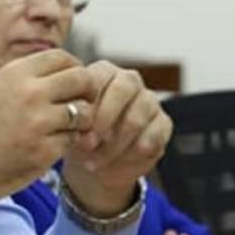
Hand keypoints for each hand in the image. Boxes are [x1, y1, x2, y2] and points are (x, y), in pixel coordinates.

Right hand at [0, 49, 93, 228]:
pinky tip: (50, 146)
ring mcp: (39, 122)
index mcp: (15, 73)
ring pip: (85, 112)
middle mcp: (30, 93)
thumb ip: (29, 78)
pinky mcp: (45, 151)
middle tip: (81, 104)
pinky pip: (73, 139)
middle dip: (86, 91)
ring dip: (81, 120)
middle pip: (81, 79)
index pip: (64, 57)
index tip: (74, 83)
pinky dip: (67, 143)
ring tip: (64, 128)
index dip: (75, 68)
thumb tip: (70, 69)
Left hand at [61, 61, 171, 215]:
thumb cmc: (80, 136)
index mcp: (104, 72)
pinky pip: (151, 138)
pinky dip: (131, 155)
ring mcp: (150, 101)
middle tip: (88, 144)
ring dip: (114, 145)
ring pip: (136, 119)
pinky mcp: (163, 124)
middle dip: (104, 119)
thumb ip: (75, 120)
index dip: (89, 102)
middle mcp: (130, 81)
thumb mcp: (71, 126)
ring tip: (95, 161)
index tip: (76, 126)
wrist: (96, 162)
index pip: (100, 75)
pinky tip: (116, 162)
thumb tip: (81, 131)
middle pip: (124, 89)